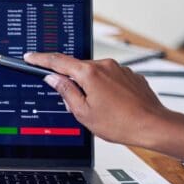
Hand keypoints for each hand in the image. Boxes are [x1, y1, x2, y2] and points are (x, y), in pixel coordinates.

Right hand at [25, 52, 183, 148]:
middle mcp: (105, 66)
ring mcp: (120, 69)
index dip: (41, 59)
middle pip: (78, 69)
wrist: (153, 125)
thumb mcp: (83, 112)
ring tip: (100, 111)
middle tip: (75, 105)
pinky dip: (106, 90)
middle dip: (72, 84)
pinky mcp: (130, 76)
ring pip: (95, 75)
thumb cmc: (121, 123)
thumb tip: (54, 79)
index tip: (31, 57)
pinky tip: (112, 107)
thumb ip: (66, 92)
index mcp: (90, 73)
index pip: (58, 62)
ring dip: (91, 88)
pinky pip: (110, 79)